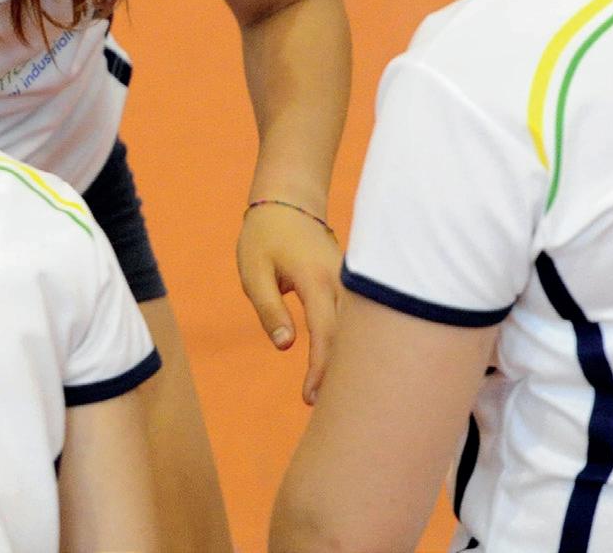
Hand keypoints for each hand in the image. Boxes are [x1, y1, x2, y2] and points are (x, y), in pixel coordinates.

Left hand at [236, 202, 342, 404]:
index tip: (310, 398)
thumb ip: (269, 309)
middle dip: (339, 374)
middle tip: (326, 411)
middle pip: (350, 336)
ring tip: (334, 396)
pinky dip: (348, 343)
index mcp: (315, 279)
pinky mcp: (350, 283)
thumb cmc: (266, 237)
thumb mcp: (254, 272)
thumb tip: (285, 346)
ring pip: (358, 328)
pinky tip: (339, 367)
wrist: (289, 201)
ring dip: (347, 361)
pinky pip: (355, 318)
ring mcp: (349, 281)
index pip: (325, 332)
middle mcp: (340, 280)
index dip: (321, 368)